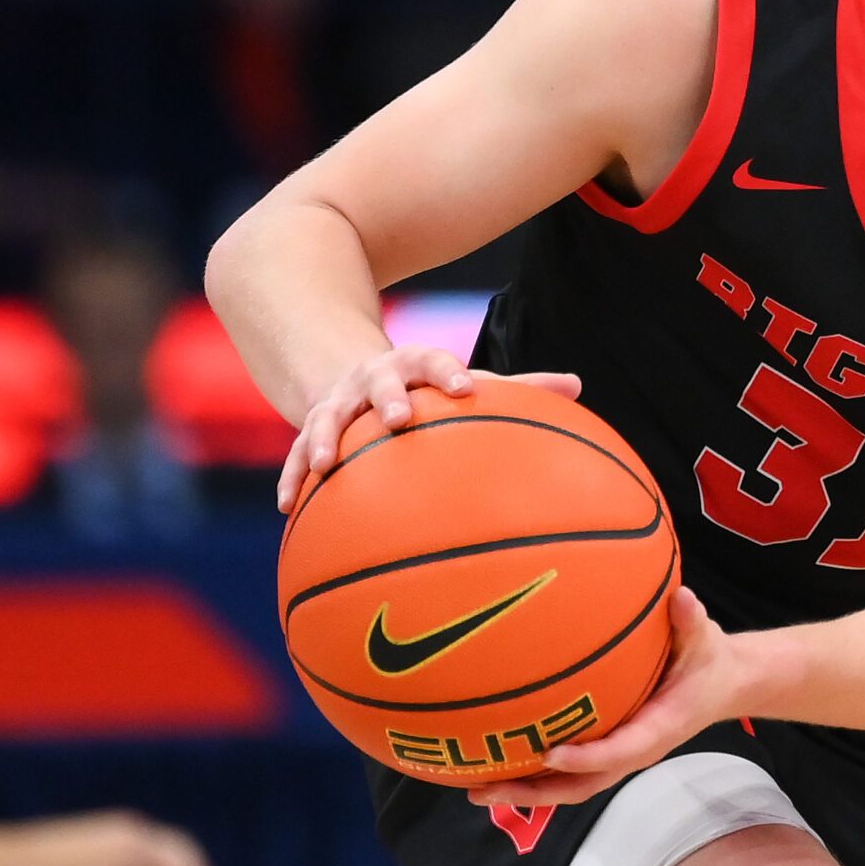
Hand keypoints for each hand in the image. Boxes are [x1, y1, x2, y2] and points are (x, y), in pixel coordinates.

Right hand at [279, 351, 581, 511]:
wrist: (357, 374)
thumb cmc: (430, 387)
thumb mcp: (464, 380)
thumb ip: (519, 385)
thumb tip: (577, 385)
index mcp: (415, 363)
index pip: (434, 360)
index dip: (449, 372)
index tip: (464, 387)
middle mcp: (373, 379)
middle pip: (378, 383)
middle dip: (387, 398)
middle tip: (398, 418)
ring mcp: (337, 403)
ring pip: (326, 418)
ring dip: (322, 439)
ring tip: (320, 465)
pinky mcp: (311, 431)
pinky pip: (295, 457)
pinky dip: (292, 477)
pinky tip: (287, 506)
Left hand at [470, 589, 747, 809]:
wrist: (722, 684)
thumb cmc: (708, 662)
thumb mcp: (706, 640)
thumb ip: (692, 622)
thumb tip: (682, 598)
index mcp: (659, 728)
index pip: (621, 750)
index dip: (587, 757)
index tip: (551, 754)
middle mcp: (635, 750)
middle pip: (582, 785)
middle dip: (535, 792)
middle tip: (486, 788)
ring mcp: (619, 755)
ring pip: (570, 786)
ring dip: (526, 791)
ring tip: (477, 788)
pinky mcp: (609, 750)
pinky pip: (570, 772)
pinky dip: (535, 775)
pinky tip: (500, 765)